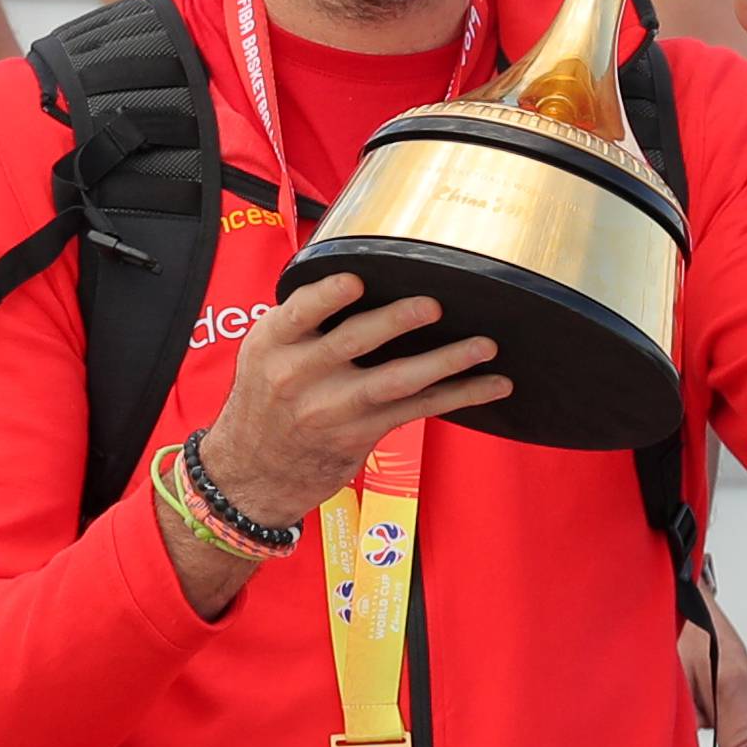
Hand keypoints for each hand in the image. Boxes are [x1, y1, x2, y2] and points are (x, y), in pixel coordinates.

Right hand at [201, 276, 509, 533]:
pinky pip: (417, 408)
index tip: (356, 281)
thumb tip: (361, 274)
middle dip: (396, 322)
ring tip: (483, 345)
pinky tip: (491, 384)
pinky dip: (459, 394)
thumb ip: (301, 319)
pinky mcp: (362, 432)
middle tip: (432, 305)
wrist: (254, 472)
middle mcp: (300, 375)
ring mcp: (333, 408)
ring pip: (395, 380)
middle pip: (353, 342)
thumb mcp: (263, 352)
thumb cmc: (266, 400)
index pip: (300, 313)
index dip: (328, 297)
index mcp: (273, 342)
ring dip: (445, 361)